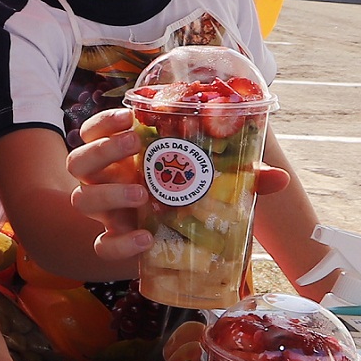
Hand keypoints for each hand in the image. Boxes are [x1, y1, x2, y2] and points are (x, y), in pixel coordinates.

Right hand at [69, 107, 287, 265]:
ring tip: (143, 193)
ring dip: (109, 193)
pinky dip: (120, 243)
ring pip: (81, 199)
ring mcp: (106, 212)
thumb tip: (281, 178)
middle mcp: (105, 181)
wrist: (172, 244)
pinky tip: (146, 239)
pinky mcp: (114, 241)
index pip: (93, 131)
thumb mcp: (212, 181)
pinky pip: (102, 245)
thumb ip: (241, 176)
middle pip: (79, 161)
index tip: (126, 116)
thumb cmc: (187, 198)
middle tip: (135, 146)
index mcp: (122, 157)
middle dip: (103, 150)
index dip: (103, 122)